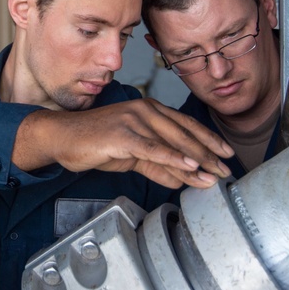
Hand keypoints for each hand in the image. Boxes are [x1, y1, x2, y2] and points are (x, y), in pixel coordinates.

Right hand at [14, 99, 232, 188]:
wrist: (62, 137)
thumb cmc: (95, 143)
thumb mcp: (132, 156)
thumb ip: (158, 166)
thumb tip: (182, 180)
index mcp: (149, 109)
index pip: (186, 124)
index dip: (208, 139)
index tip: (225, 153)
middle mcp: (144, 109)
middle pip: (184, 133)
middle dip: (208, 154)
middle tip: (225, 170)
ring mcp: (133, 120)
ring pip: (172, 142)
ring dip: (195, 160)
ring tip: (212, 174)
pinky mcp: (122, 134)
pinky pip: (152, 148)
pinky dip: (172, 157)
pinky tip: (188, 166)